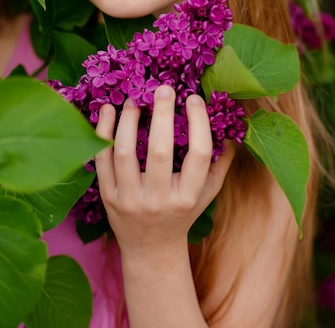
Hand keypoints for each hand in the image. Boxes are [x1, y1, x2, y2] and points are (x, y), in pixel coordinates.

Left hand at [95, 85, 234, 254]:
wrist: (150, 248)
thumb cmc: (182, 212)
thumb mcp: (206, 193)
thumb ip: (221, 163)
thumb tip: (232, 127)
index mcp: (188, 196)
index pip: (198, 156)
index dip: (198, 124)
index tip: (193, 98)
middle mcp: (159, 200)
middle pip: (160, 152)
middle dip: (162, 115)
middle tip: (164, 88)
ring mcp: (130, 200)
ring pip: (126, 154)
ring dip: (129, 121)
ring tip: (135, 98)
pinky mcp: (108, 197)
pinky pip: (102, 160)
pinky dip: (102, 133)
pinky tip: (108, 110)